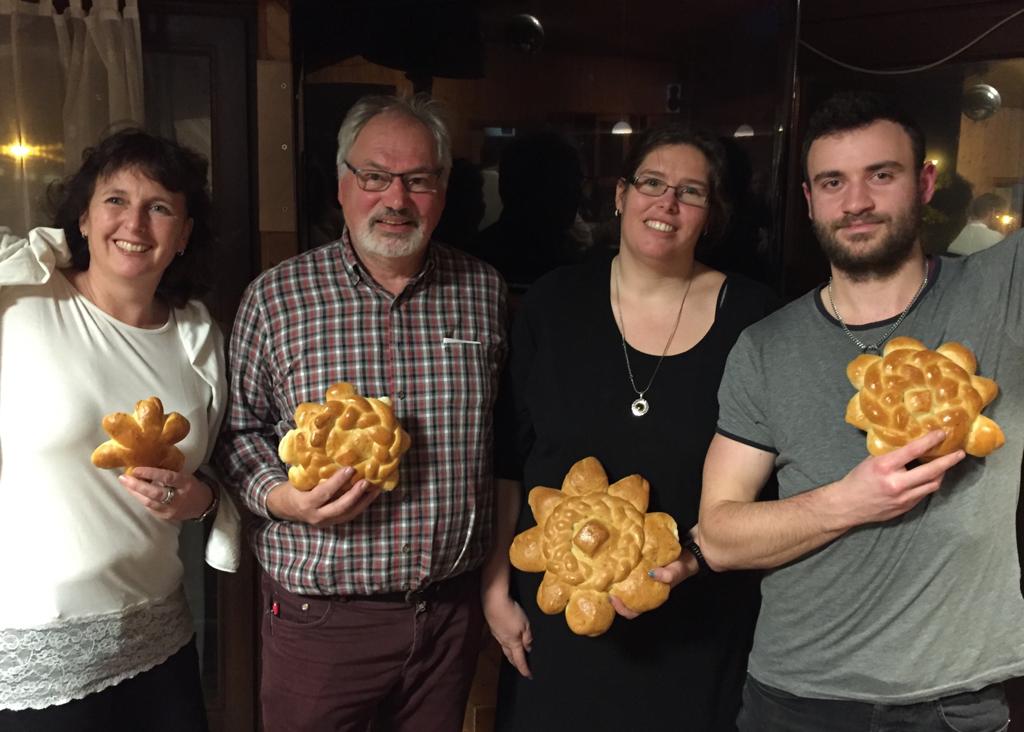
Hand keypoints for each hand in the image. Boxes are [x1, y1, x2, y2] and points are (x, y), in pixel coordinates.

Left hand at [120, 467, 213, 520]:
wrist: (203, 505)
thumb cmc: (192, 486)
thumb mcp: (185, 476)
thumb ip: (169, 474)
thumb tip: (148, 467)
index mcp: (185, 484)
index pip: (167, 478)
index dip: (150, 473)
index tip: (136, 469)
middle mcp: (178, 498)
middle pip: (155, 493)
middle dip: (137, 486)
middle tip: (123, 478)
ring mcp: (171, 510)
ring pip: (150, 503)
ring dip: (135, 493)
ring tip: (125, 484)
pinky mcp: (166, 517)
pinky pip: (150, 508)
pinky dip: (141, 500)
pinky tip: (134, 493)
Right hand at [266, 467, 381, 526]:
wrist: (285, 507)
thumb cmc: (294, 488)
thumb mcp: (299, 480)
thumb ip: (314, 474)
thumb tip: (335, 456)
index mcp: (306, 503)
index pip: (324, 493)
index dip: (338, 482)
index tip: (350, 469)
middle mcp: (316, 516)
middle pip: (340, 507)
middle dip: (355, 495)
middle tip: (367, 481)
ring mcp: (326, 522)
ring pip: (348, 514)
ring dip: (364, 501)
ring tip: (376, 488)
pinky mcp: (333, 523)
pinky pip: (349, 515)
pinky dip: (361, 504)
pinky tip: (371, 494)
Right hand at [483, 592, 532, 677]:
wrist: (493, 601)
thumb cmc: (511, 613)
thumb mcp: (525, 625)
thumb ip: (528, 638)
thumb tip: (529, 649)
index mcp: (513, 643)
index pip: (520, 660)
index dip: (525, 669)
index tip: (529, 676)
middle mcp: (504, 641)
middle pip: (510, 657)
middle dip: (516, 664)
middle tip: (522, 668)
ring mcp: (497, 635)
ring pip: (505, 649)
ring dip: (511, 655)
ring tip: (516, 656)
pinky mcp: (494, 628)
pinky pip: (501, 640)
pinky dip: (506, 644)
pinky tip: (508, 640)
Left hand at [610, 557, 693, 618]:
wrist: (687, 555)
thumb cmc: (682, 567)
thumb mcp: (677, 570)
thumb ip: (669, 574)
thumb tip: (653, 574)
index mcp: (650, 598)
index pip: (632, 611)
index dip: (621, 608)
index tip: (612, 597)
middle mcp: (642, 591)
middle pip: (622, 599)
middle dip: (611, 594)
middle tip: (603, 583)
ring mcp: (639, 580)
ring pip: (622, 586)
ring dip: (613, 582)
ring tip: (604, 572)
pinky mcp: (639, 568)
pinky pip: (626, 572)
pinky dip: (619, 569)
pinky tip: (613, 561)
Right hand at [829, 429, 965, 529]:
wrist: (847, 505)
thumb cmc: (857, 479)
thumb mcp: (871, 461)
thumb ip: (891, 454)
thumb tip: (911, 443)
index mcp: (884, 466)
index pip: (913, 451)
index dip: (930, 441)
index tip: (943, 433)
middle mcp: (896, 483)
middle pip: (931, 471)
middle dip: (948, 461)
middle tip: (959, 453)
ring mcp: (902, 498)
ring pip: (932, 484)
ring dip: (941, 474)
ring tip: (944, 465)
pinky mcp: (905, 508)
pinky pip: (923, 494)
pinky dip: (927, 484)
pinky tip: (927, 478)